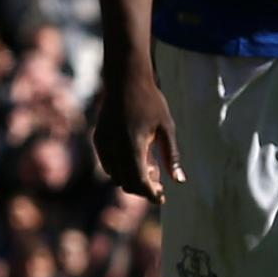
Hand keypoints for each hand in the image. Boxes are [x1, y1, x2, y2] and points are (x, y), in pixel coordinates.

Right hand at [91, 62, 182, 200]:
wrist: (125, 79)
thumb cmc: (151, 101)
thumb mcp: (167, 128)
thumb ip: (172, 156)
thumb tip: (179, 181)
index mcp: (133, 145)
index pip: (139, 182)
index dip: (151, 193)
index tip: (162, 197)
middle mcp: (115, 147)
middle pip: (126, 182)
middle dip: (142, 188)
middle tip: (159, 184)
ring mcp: (104, 143)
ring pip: (115, 175)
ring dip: (131, 178)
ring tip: (149, 165)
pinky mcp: (98, 138)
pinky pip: (107, 164)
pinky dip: (120, 168)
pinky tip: (135, 157)